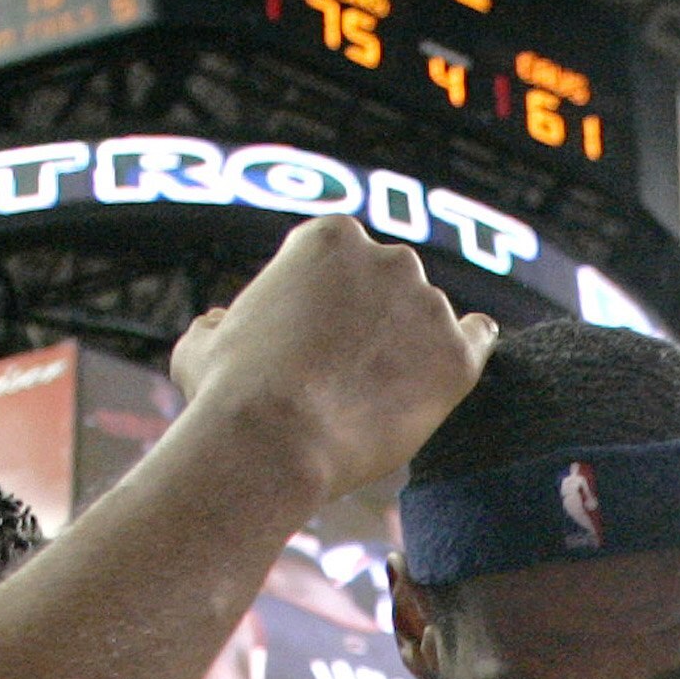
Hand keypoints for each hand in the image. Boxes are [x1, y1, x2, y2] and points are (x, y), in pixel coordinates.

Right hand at [171, 216, 494, 506]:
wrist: (272, 441)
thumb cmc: (227, 394)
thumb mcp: (202, 343)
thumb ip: (221, 323)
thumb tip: (220, 325)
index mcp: (330, 237)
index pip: (345, 265)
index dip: (329, 309)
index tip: (315, 345)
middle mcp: (388, 257)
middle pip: (393, 287)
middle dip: (376, 324)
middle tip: (346, 377)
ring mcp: (429, 305)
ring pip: (430, 321)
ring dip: (412, 350)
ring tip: (374, 401)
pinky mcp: (457, 357)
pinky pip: (478, 342)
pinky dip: (466, 354)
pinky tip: (446, 375)